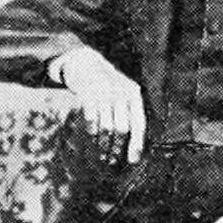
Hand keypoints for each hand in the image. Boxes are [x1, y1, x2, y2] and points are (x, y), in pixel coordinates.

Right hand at [57, 47, 145, 164]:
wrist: (84, 61)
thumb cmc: (106, 84)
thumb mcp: (123, 92)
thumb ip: (129, 112)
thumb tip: (133, 145)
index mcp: (134, 94)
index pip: (138, 123)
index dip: (136, 143)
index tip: (132, 160)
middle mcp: (121, 93)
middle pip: (122, 128)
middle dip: (117, 147)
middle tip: (112, 161)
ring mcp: (104, 93)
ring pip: (106, 127)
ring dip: (103, 144)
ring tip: (101, 156)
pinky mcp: (87, 94)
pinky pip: (91, 120)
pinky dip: (91, 132)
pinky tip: (91, 139)